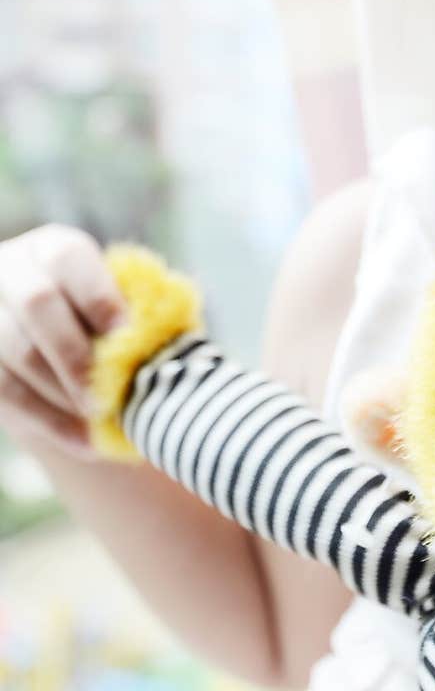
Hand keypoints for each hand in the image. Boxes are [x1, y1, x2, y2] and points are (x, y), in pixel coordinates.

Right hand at [0, 225, 127, 461]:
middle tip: (108, 394)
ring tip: (103, 418)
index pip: (69, 259)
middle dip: (75, 353)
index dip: (98, 295)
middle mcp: (12, 270)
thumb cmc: (112, 329)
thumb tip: (163, 336)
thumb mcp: (126, 311)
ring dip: (63, 392)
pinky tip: (86, 441)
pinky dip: (49, 422)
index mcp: (54, 248)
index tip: (127, 333)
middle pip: (37, 302)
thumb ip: (142, 316)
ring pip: (16, 351)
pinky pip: (5, 391)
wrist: (71, 364)